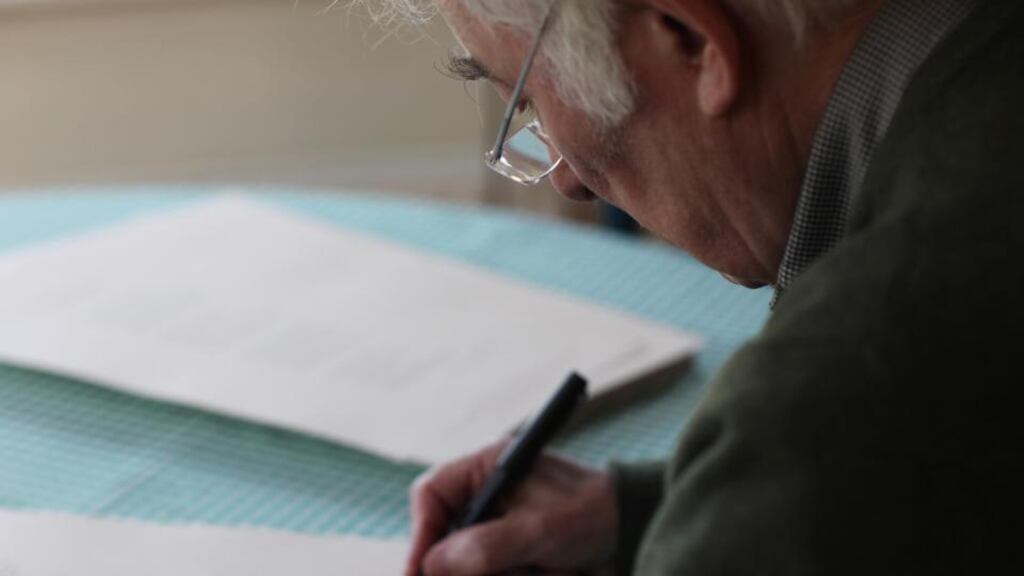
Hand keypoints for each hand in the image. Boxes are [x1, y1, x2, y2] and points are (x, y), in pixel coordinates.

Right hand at [404, 441, 618, 575]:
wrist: (635, 533)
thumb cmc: (593, 515)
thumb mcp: (539, 531)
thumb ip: (484, 547)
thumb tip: (434, 565)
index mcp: (485, 468)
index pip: (430, 497)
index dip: (420, 536)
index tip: (420, 573)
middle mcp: (485, 494)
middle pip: (442, 537)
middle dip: (458, 567)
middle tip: (489, 574)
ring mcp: (497, 526)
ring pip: (466, 564)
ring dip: (497, 572)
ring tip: (535, 570)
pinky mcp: (511, 553)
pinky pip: (491, 571)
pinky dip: (512, 574)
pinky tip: (541, 571)